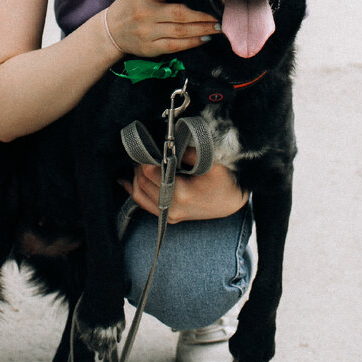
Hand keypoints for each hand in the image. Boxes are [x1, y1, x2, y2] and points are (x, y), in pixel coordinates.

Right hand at [104, 0, 219, 57]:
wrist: (111, 30)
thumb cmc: (132, 4)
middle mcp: (144, 12)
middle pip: (178, 13)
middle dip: (203, 15)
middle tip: (219, 15)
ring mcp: (146, 32)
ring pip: (180, 31)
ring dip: (202, 29)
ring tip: (217, 27)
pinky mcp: (149, 48)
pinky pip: (175, 46)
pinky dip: (192, 42)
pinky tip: (204, 38)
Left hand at [122, 154, 247, 224]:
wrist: (232, 202)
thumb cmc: (224, 182)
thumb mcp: (209, 162)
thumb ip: (186, 152)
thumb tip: (166, 145)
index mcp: (181, 194)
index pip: (150, 171)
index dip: (146, 156)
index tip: (148, 145)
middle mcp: (172, 208)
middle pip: (142, 182)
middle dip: (139, 165)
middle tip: (144, 151)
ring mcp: (170, 215)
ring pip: (139, 194)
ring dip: (136, 176)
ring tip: (139, 162)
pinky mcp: (169, 217)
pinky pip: (144, 204)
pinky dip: (135, 190)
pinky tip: (128, 180)